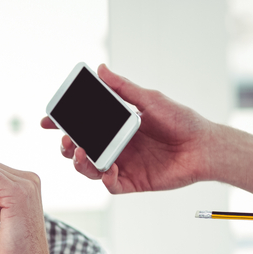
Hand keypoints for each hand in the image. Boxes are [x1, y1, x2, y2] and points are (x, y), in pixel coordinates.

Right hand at [40, 64, 214, 194]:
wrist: (204, 146)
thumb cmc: (181, 120)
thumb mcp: (150, 100)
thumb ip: (123, 88)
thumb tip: (101, 69)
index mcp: (115, 126)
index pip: (82, 126)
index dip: (61, 124)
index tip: (48, 121)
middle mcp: (114, 146)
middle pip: (79, 149)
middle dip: (66, 146)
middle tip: (65, 141)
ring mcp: (121, 165)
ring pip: (89, 168)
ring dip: (79, 162)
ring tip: (80, 153)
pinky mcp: (131, 182)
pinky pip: (109, 184)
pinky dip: (105, 178)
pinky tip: (109, 169)